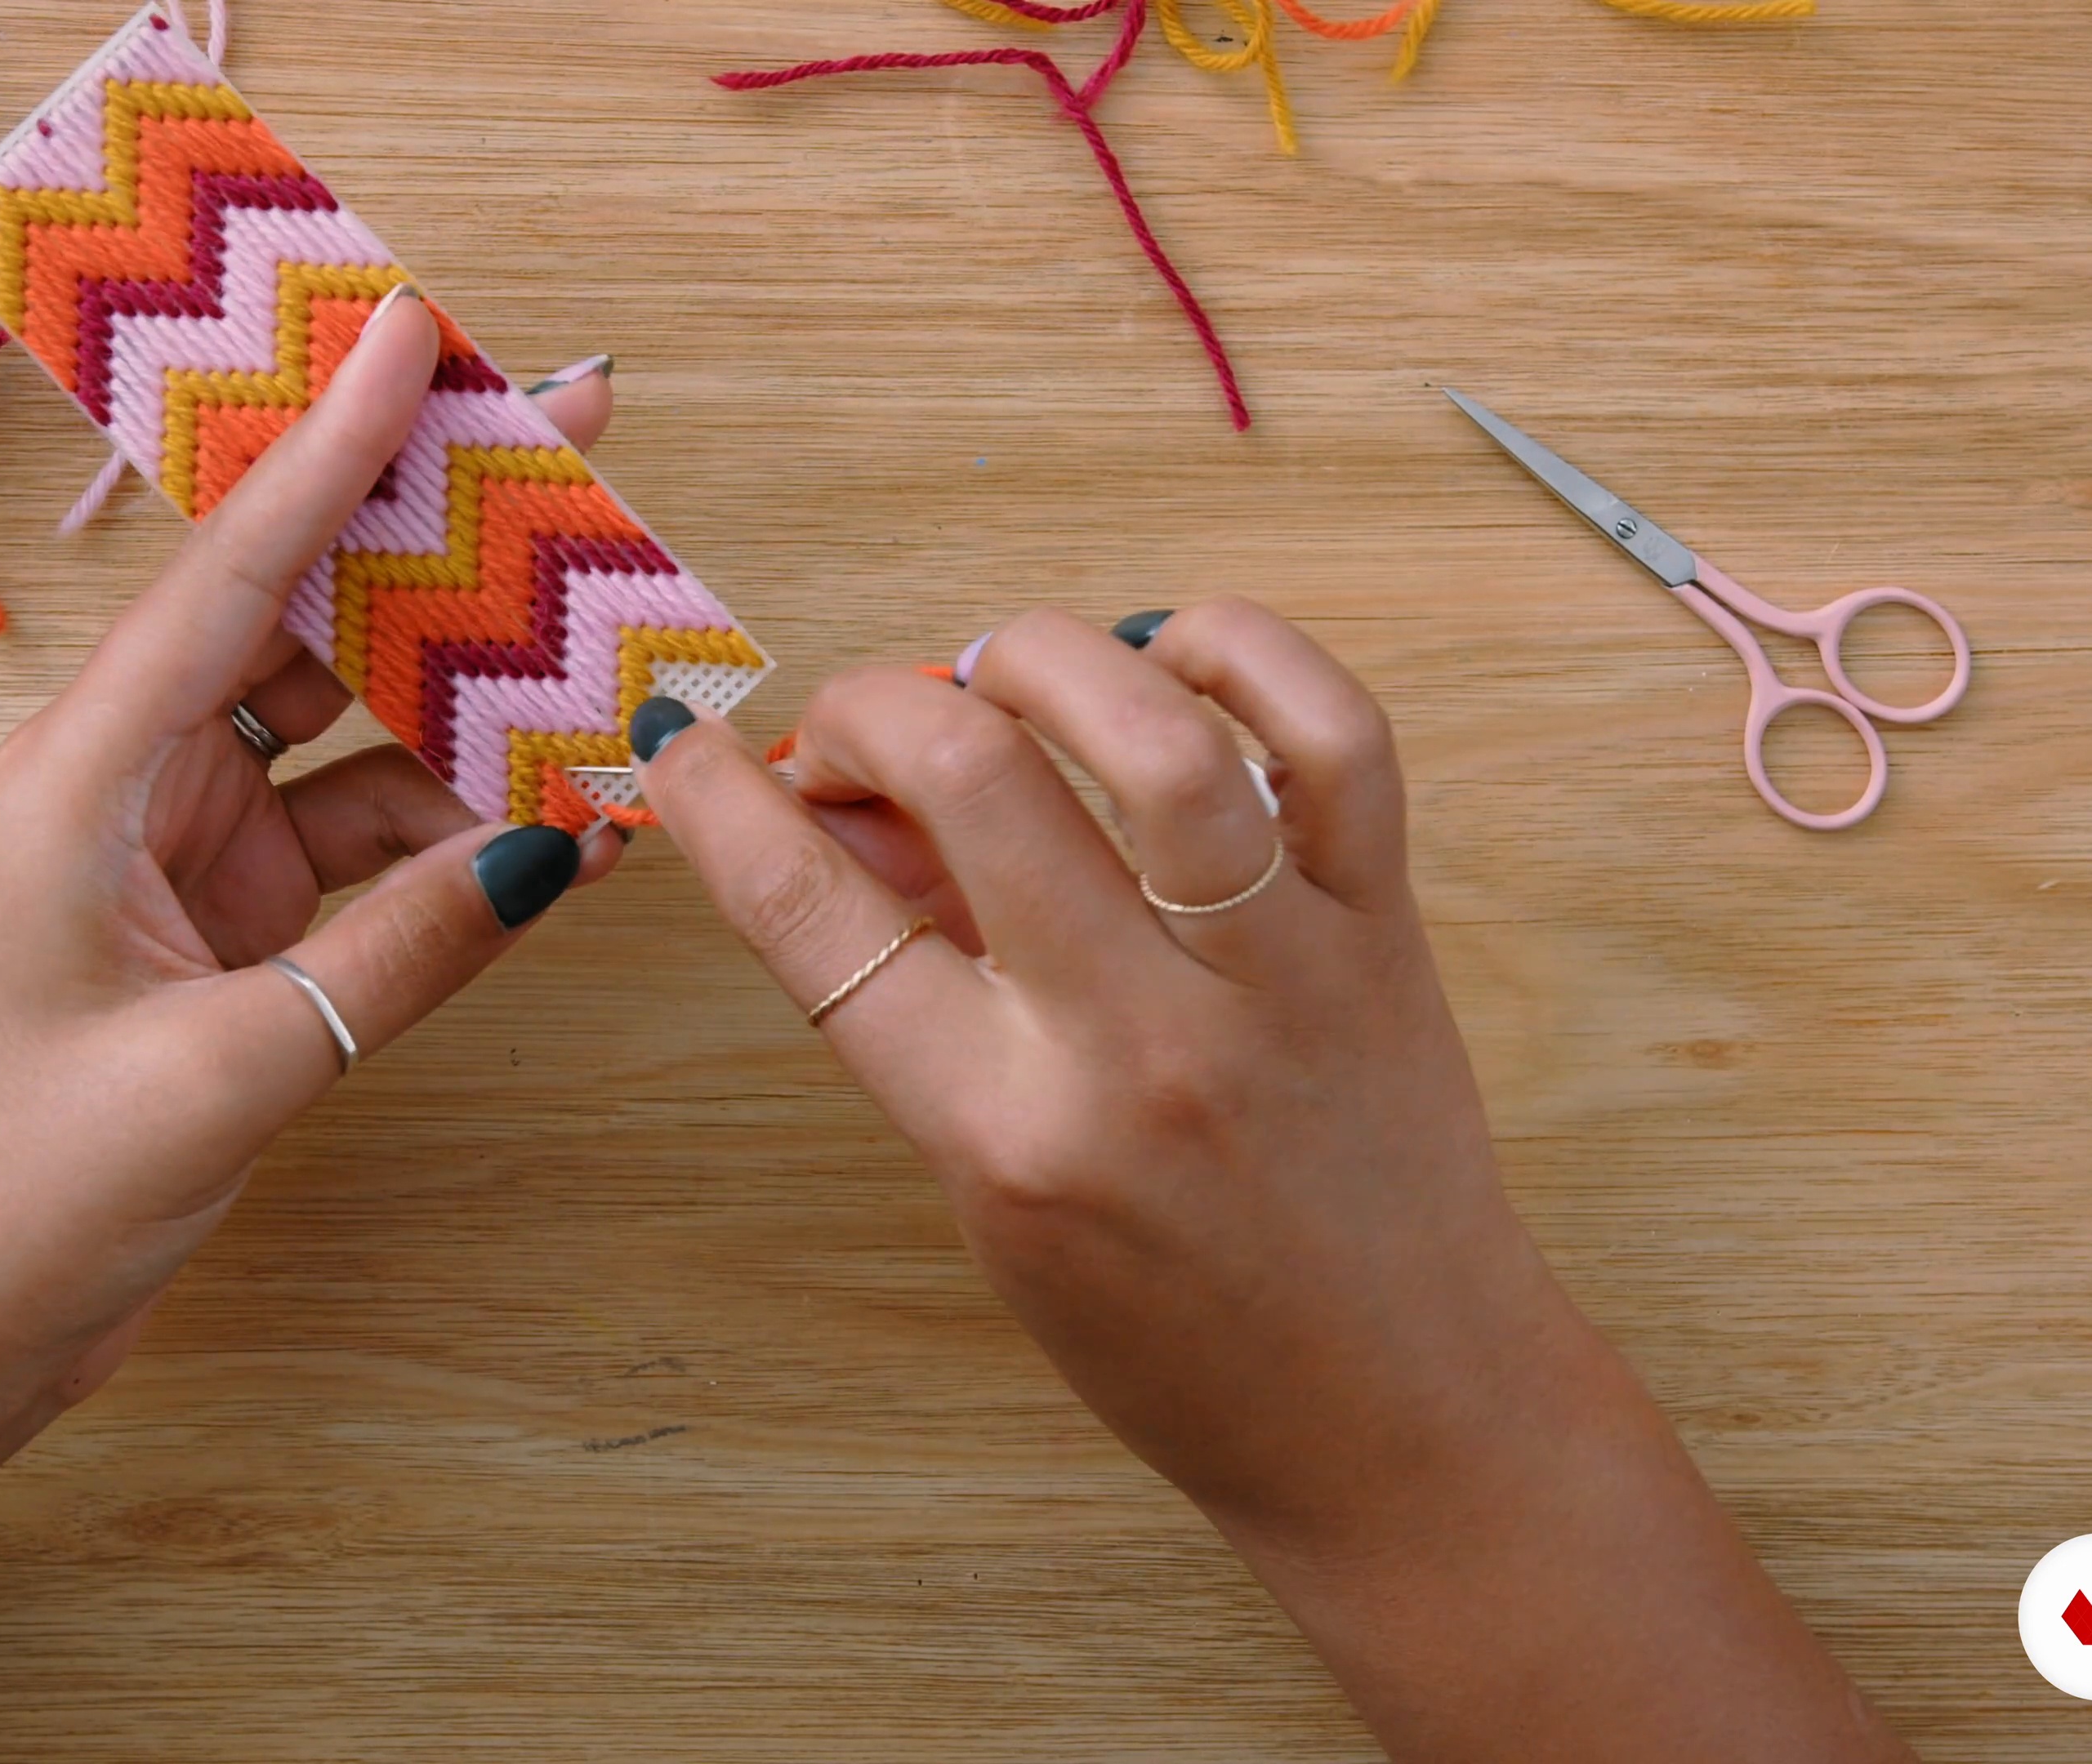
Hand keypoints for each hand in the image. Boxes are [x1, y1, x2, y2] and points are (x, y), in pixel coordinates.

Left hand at [0, 292, 623, 1449]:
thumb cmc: (18, 1200)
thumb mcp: (222, 1071)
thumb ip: (395, 956)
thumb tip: (553, 850)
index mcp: (82, 778)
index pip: (230, 576)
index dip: (330, 448)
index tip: (416, 332)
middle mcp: (131, 785)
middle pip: (300, 616)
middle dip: (431, 530)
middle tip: (565, 431)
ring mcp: (184, 855)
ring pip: (351, 731)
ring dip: (468, 693)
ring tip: (604, 627)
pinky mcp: (226, 930)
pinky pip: (364, 843)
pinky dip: (452, 826)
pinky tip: (557, 804)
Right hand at [631, 603, 1908, 1760]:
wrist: (1403, 1421)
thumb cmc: (1178, 1338)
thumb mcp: (992, 1195)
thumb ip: (914, 1006)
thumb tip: (832, 823)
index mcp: (1010, 1136)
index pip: (818, 921)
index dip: (721, 804)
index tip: (688, 749)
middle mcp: (1142, 1043)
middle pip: (971, 778)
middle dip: (874, 707)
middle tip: (864, 730)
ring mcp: (1279, 977)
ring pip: (1156, 729)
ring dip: (1044, 658)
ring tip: (1004, 679)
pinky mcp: (1387, 933)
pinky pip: (1337, 736)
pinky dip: (1247, 653)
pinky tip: (1177, 657)